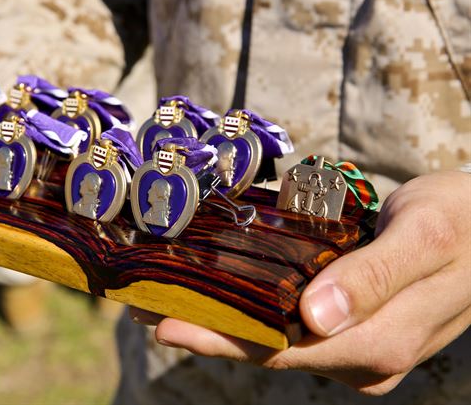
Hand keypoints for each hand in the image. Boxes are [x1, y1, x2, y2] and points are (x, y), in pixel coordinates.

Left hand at [131, 171, 470, 394]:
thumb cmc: (462, 222)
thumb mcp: (424, 237)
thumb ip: (374, 278)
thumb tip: (316, 318)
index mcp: (379, 342)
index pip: (280, 348)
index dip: (218, 337)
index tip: (162, 321)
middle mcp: (364, 357)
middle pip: (269, 348)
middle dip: (206, 331)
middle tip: (142, 306)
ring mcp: (358, 347)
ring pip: (277, 340)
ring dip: (223, 322)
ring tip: (168, 298)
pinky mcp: (355, 330)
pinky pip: (293, 327)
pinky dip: (253, 313)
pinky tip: (223, 295)